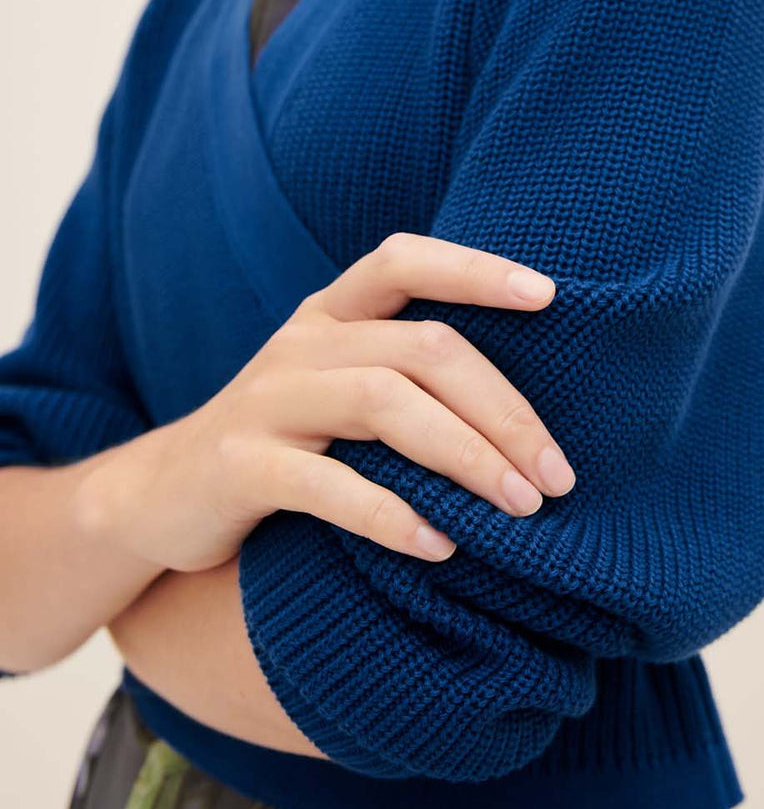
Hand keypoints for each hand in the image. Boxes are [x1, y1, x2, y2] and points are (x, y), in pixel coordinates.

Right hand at [88, 232, 575, 574]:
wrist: (160, 498)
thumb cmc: (289, 446)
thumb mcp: (342, 392)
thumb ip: (412, 379)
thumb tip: (536, 418)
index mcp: (332, 315)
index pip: (405, 262)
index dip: (475, 269)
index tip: (550, 296)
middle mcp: (302, 344)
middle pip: (422, 349)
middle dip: (503, 411)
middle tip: (557, 476)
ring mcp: (266, 401)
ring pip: (384, 405)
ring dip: (467, 457)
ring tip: (521, 507)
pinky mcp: (239, 467)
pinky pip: (328, 486)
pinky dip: (392, 515)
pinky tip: (443, 547)